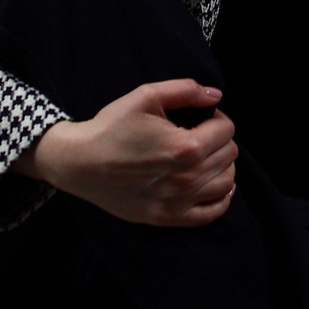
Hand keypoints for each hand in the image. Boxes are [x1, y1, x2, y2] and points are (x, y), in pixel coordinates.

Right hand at [20, 78, 237, 226]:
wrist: (80, 163)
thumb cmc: (112, 127)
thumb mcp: (147, 96)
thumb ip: (186, 90)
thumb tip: (216, 96)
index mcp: (185, 147)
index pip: (226, 131)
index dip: (217, 118)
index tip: (201, 117)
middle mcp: (186, 178)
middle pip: (228, 156)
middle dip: (219, 140)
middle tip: (200, 134)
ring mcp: (177, 203)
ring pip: (225, 183)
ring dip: (222, 166)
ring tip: (206, 156)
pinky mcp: (167, 218)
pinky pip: (210, 214)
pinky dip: (221, 199)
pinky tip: (217, 186)